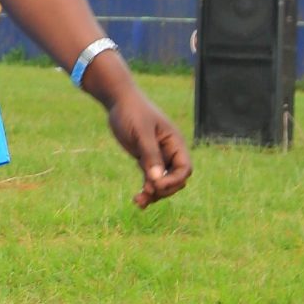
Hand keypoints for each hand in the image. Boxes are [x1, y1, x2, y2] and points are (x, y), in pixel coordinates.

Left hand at [106, 88, 191, 208]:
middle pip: (175, 179)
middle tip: (145, 194)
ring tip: (138, 202)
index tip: (156, 186)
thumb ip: (150, 155)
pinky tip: (137, 200)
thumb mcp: (141, 132)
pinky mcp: (145, 159)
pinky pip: (150, 179)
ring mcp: (158, 157)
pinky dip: (145, 190)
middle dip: (163, 190)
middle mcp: (169, 151)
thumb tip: (156, 180)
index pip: (184, 168)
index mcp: (175, 142)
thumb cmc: (132, 112)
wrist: (119, 101)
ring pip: (162, 182)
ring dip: (153, 194)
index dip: (174, 181)